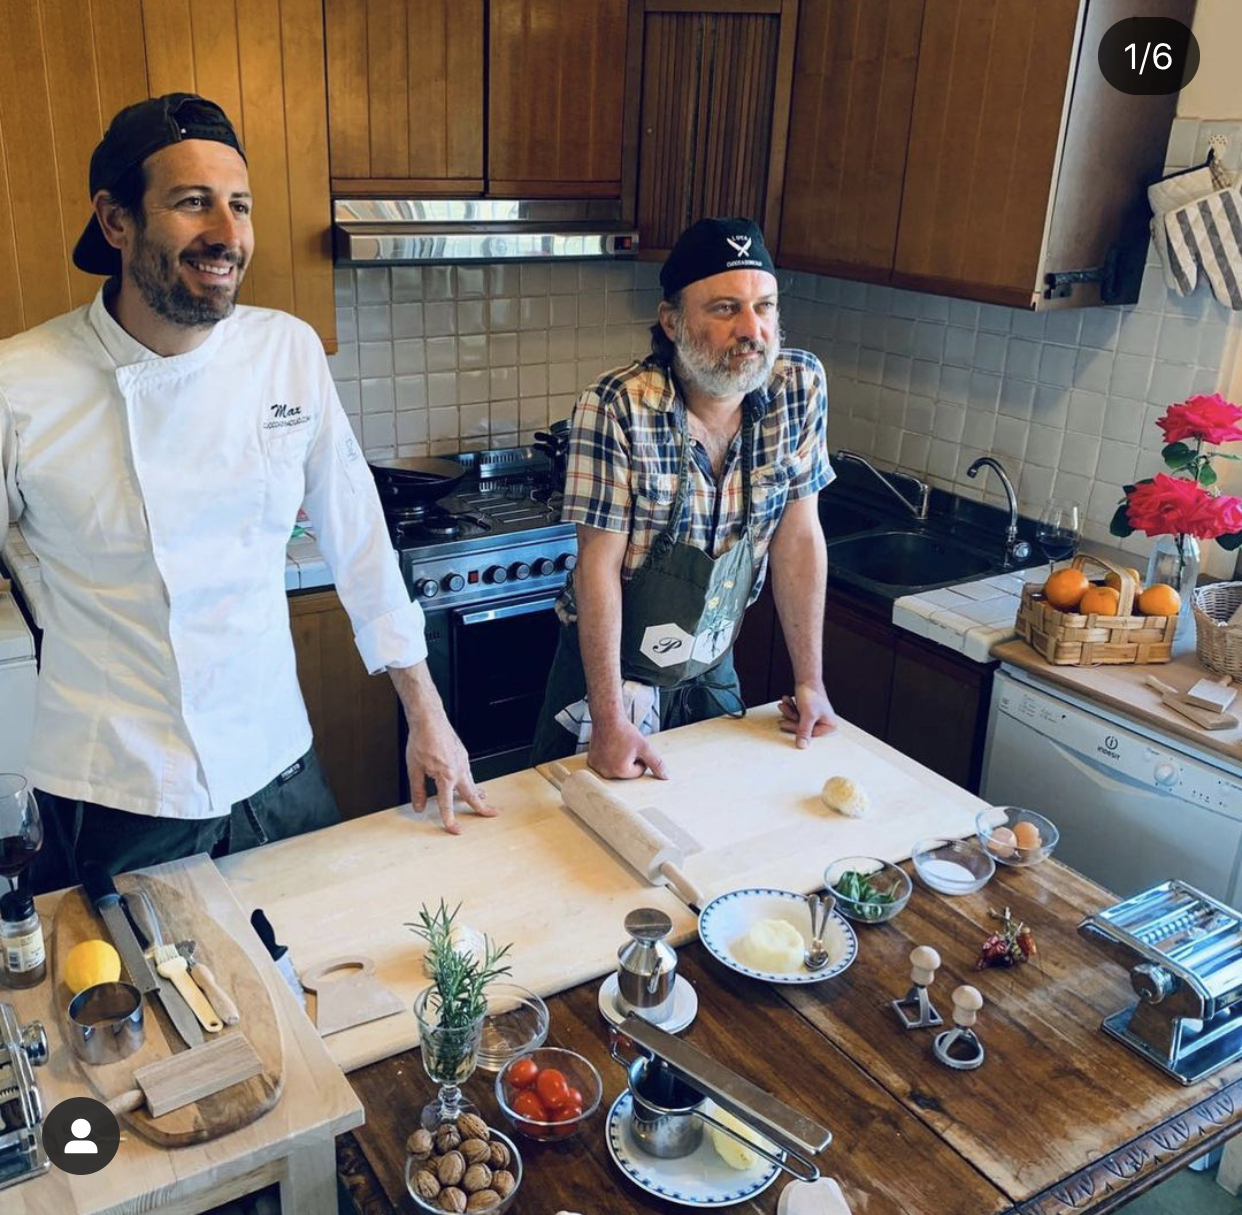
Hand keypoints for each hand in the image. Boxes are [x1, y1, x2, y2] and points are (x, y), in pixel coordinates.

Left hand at [392, 663, 497, 833]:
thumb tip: (419, 806)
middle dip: (483, 807)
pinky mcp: (462, 754)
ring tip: (483, 800)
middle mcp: (458, 770)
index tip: (454, 829)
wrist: (429, 719)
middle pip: (472, 794)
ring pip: (472, 782)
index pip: (447, 804)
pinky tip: (466, 781)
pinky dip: (470, 780)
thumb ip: (417, 790)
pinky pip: (468, 772)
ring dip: (477, 793)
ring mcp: (462, 761)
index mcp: (446, 776)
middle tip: (493, 814)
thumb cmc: (421, 740)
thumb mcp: (414, 768)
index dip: (450, 819)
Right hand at [587, 716, 668, 779]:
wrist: (607, 718)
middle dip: (629, 761)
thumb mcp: (645, 747)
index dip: (640, 759)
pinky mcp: (592, 762)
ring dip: (619, 759)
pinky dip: (608, 757)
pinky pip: (605, 764)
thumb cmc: (625, 731)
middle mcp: (606, 772)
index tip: (633, 748)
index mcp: (620, 771)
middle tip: (625, 747)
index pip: (638, 772)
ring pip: (616, 768)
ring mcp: (597, 767)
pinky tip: (608, 747)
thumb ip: (657, 763)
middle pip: (626, 772)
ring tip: (617, 746)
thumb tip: (666, 777)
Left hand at [779, 684, 836, 748]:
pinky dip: (791, 708)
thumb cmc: (811, 694)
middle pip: (803, 727)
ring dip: (789, 711)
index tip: (784, 723)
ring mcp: (817, 717)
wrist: (807, 678)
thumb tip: (802, 746)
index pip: (810, 734)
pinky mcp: (809, 712)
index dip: (796, 728)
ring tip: (784, 704)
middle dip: (791, 717)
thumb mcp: (807, 716)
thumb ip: (804, 731)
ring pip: (799, 720)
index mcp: (830, 725)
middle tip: (783, 712)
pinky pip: (798, 714)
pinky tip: (786, 701)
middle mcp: (825, 722)